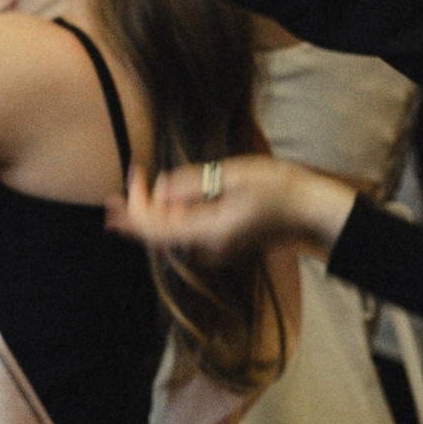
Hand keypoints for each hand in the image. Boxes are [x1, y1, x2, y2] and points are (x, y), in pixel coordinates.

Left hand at [106, 156, 355, 264]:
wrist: (310, 213)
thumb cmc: (278, 189)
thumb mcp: (234, 175)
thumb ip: (195, 183)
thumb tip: (162, 188)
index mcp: (208, 232)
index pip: (156, 226)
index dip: (136, 204)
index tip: (134, 172)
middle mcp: (208, 249)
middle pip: (159, 238)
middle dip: (134, 217)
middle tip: (112, 202)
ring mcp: (217, 251)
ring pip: (171, 240)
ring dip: (149, 222)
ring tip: (127, 207)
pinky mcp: (224, 245)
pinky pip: (185, 239)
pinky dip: (167, 225)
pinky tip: (161, 213)